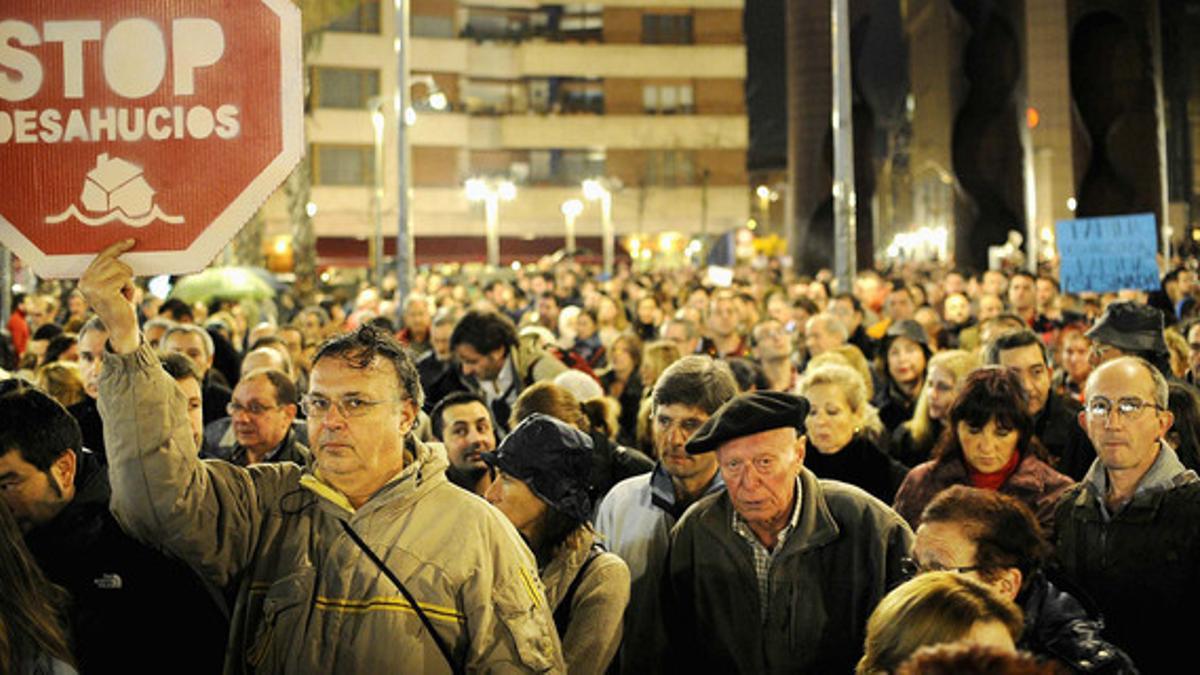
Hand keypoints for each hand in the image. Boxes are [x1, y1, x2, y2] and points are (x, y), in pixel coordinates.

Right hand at [79, 239, 139, 353]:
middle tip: (124, 289)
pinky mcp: (103, 291)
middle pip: (113, 261)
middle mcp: (84, 281)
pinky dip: (131, 288)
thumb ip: (111, 271)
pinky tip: (125, 299)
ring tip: (123, 295)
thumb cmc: (121, 306)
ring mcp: (92, 286)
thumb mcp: (113, 286)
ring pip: (121, 269)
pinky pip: (125, 278)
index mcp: (84, 279)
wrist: (122, 329)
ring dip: (128, 282)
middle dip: (125, 273)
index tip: (131, 241)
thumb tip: (125, 246)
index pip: (102, 257)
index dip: (117, 247)